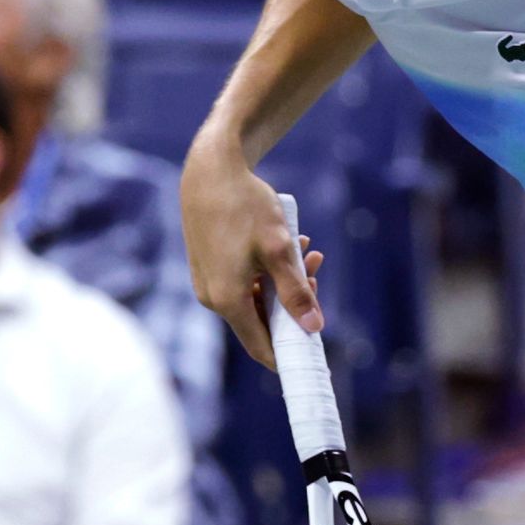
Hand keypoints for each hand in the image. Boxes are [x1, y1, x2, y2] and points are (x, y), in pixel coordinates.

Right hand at [183, 134, 318, 366]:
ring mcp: (207, 282)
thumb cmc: (244, 207)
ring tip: (307, 252)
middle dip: (293, 305)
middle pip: (260, 320)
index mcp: (227, 300)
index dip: (288, 354)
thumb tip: (314, 327)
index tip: (312, 353)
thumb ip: (296, 291)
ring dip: (283, 282)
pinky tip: (286, 245)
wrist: (211, 170)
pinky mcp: (208, 266)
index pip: (261, 347)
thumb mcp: (278, 249)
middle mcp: (212, 298)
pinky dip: (265, 272)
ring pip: (254, 297)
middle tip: (317, 277)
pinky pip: (242, 282)